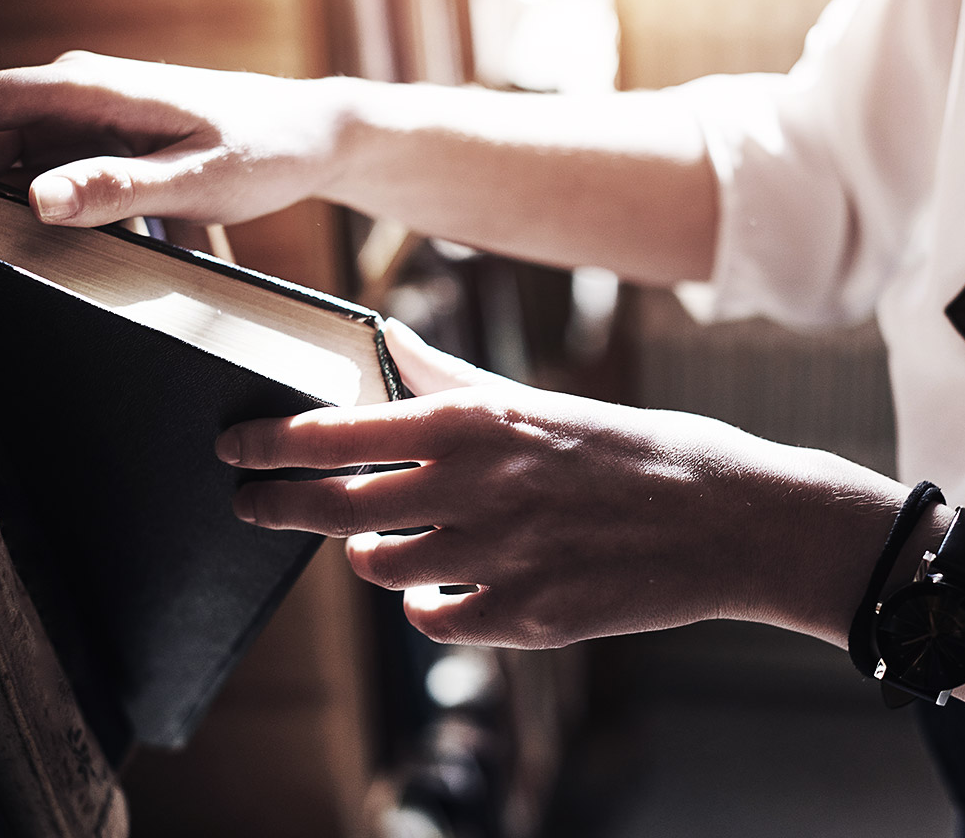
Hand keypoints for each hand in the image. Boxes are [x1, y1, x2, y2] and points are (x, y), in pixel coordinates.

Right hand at [0, 51, 348, 282]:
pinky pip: (31, 171)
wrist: (310, 134)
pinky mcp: (98, 144)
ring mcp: (84, 119)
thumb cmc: (263, 148)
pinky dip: (1, 208)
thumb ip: (117, 188)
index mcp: (86, 90)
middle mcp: (74, 95)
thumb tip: (33, 198)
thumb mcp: (195, 176)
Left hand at [216, 322, 904, 648]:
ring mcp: (496, 560)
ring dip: (371, 552)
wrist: (731, 520)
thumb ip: (450, 381)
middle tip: (249, 503)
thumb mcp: (538, 401)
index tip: (234, 448)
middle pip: (334, 507)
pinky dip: (430, 602)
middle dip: (274, 506)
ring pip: (379, 567)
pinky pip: (432, 618)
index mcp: (473, 423)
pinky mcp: (524, 620)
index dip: (268, 444)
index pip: (333, 432)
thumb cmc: (634, 450)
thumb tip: (385, 345)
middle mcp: (473, 489)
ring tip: (389, 538)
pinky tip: (451, 583)